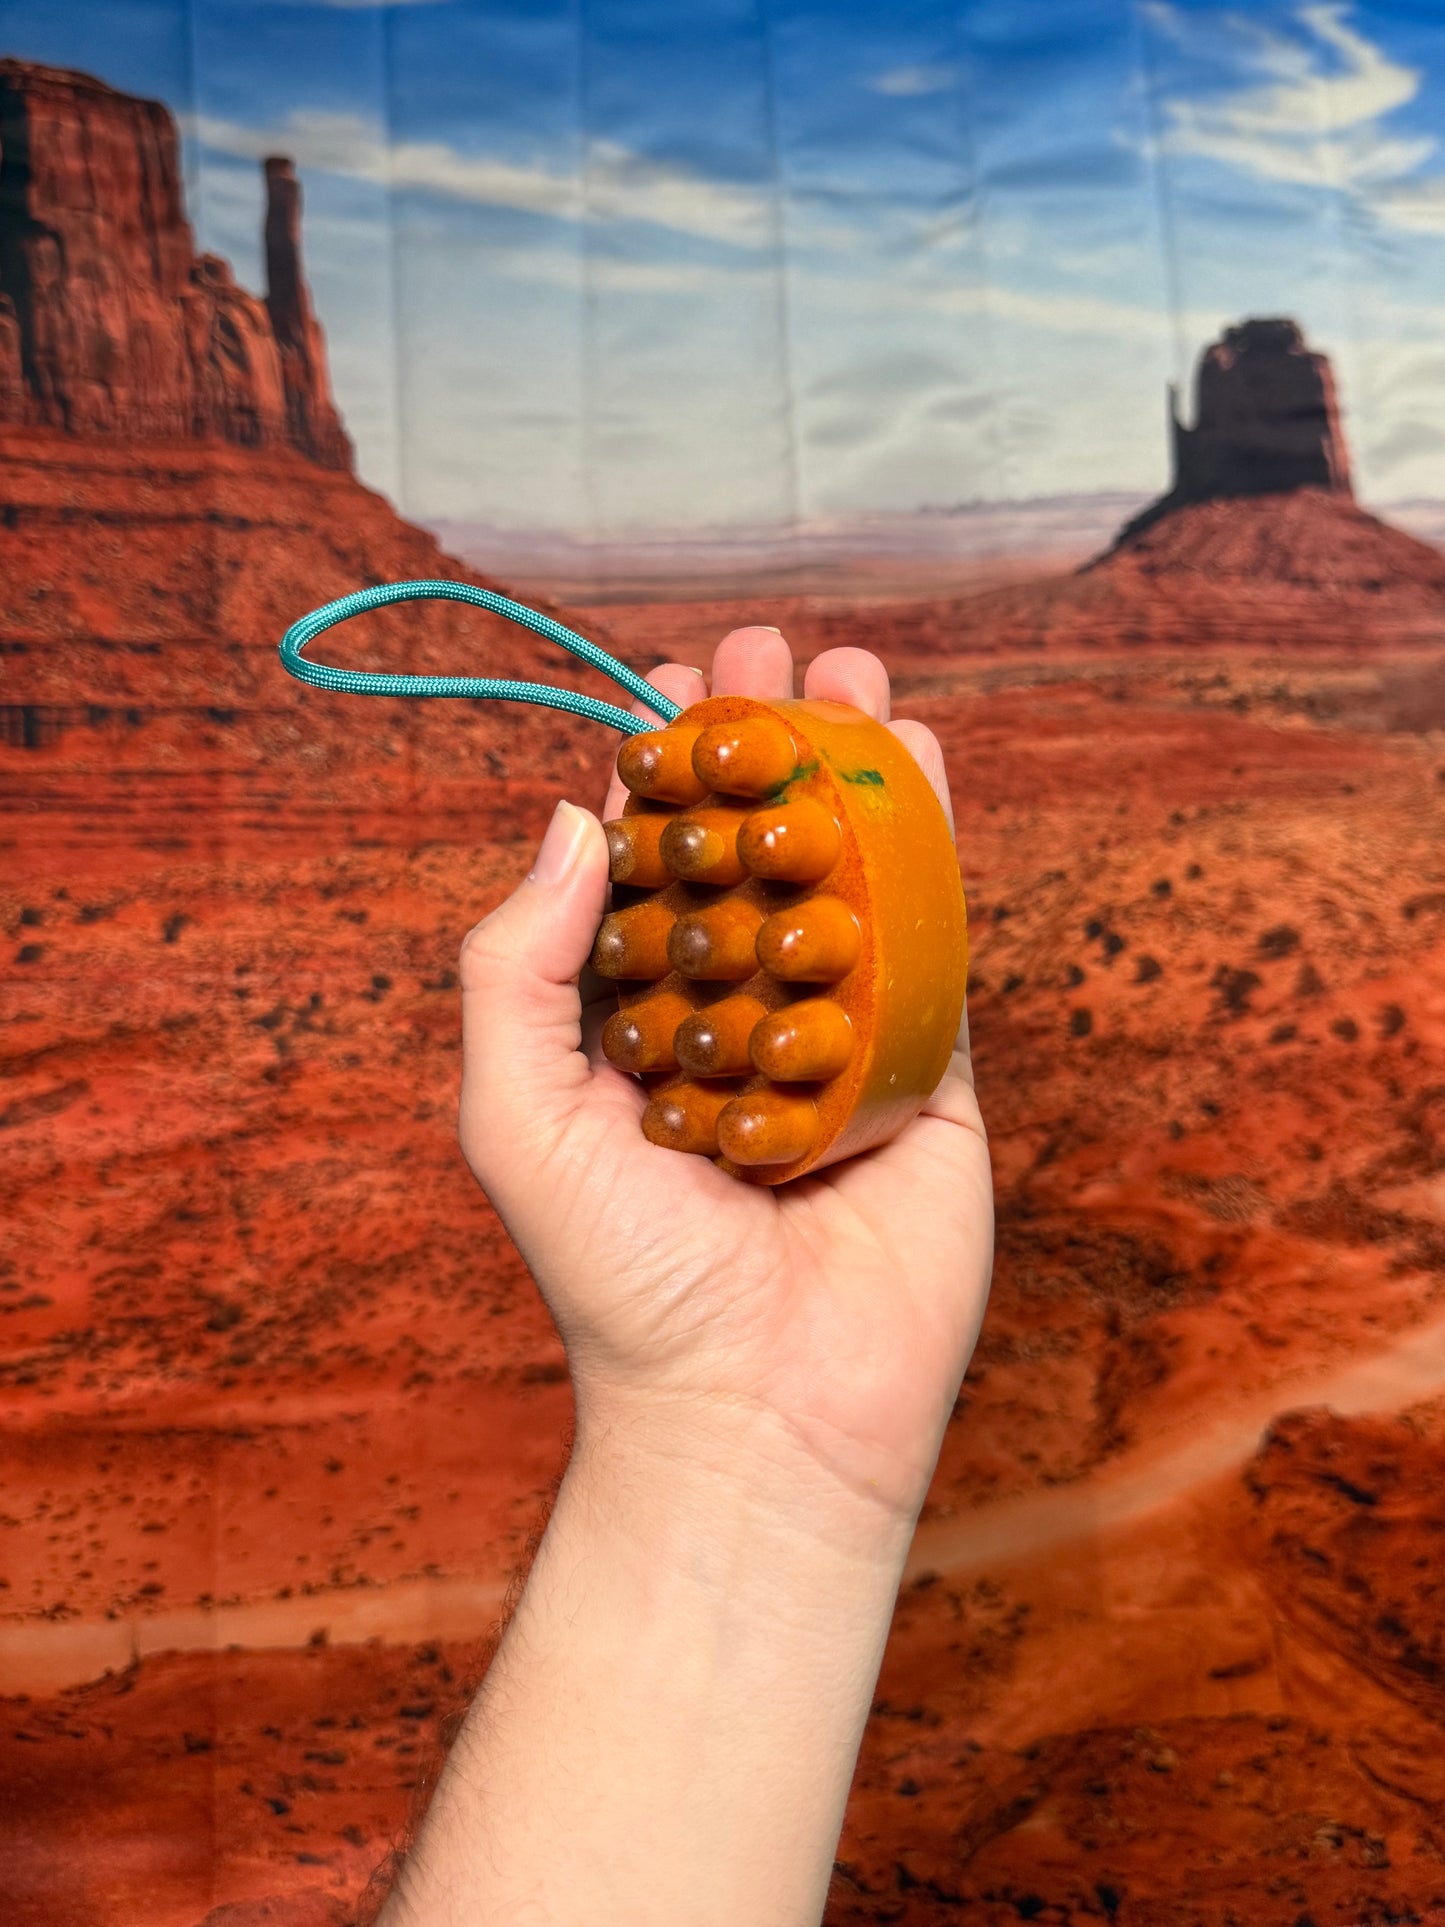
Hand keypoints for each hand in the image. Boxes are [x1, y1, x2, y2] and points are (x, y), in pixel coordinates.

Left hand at [458, 626, 991, 1539]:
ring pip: (847, 876)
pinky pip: (934, 942)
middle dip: (760, 746)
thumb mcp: (517, 1114)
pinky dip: (933, 845)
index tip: (670, 681)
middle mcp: (735, 1021)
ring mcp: (836, 1042)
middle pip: (752, 852)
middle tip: (765, 645)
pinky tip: (922, 758)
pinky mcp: (928, 1075)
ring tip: (848, 668)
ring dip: (851, 766)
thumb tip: (568, 820)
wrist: (759, 1409)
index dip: (659, 773)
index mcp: (636, 1026)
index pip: (650, 870)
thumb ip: (518, 968)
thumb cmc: (620, 1275)